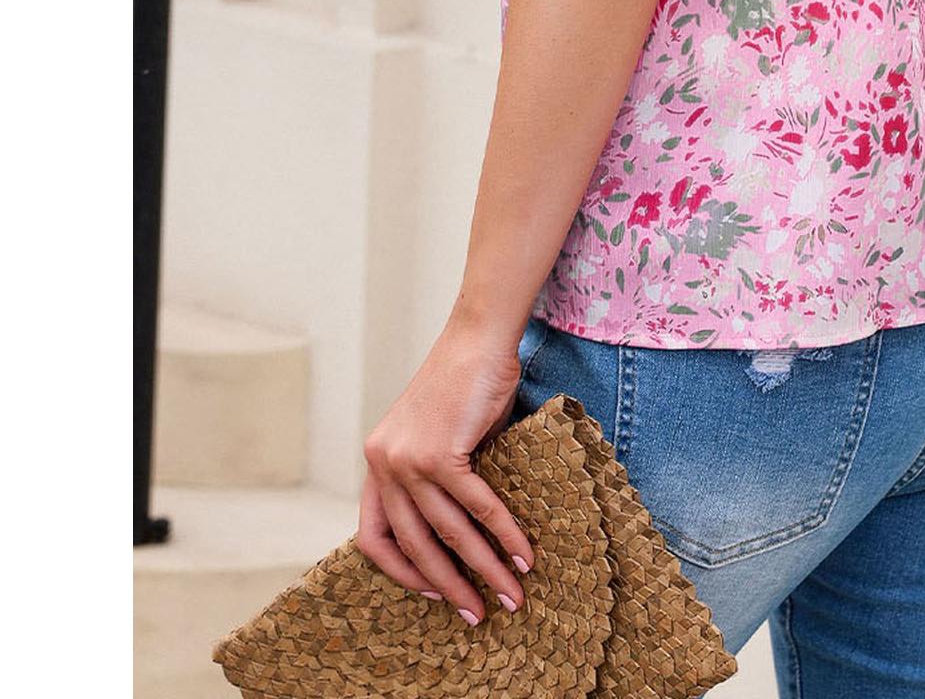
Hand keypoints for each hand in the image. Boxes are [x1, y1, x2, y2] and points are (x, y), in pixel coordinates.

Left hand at [357, 317, 535, 624]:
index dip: (402, 571)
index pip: (374, 536)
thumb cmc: (465, 381)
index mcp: (376, 460)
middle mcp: (383, 463)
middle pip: (414, 544)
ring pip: (447, 532)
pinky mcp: (441, 452)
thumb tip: (463, 531)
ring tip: (510, 596)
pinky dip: (503, 534)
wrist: (478, 336)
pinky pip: (476, 507)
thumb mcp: (437, 434)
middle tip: (476, 614)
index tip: (434, 592)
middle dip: (449, 585)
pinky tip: (523, 554)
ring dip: (483, 570)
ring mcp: (409, 459)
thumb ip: (436, 477)